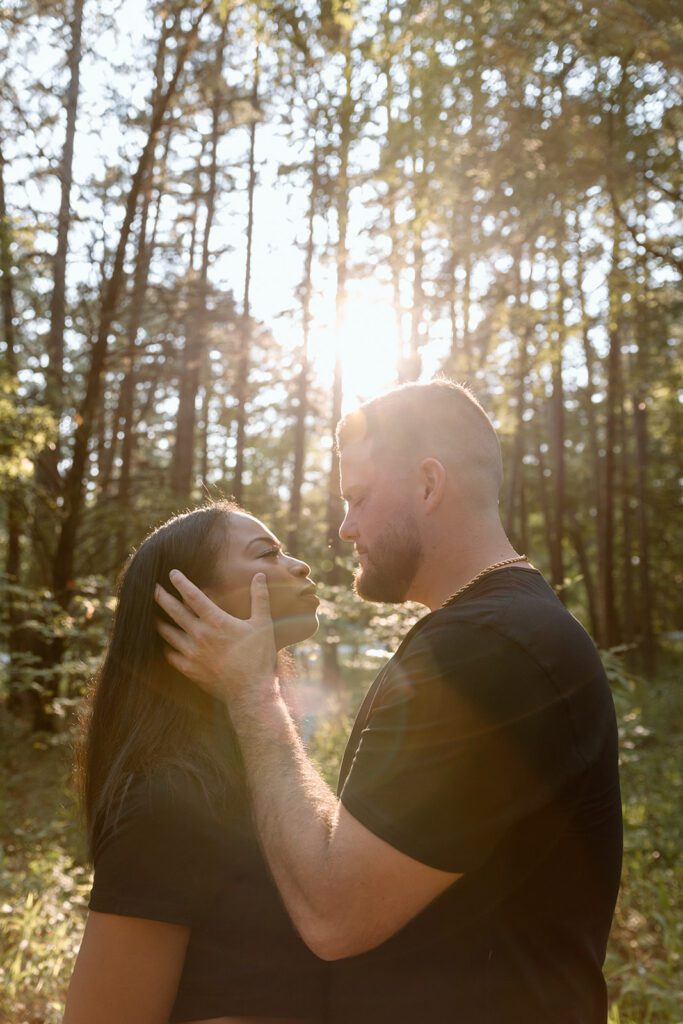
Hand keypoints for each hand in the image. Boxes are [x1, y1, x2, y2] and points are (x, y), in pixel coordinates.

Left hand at [154, 571, 276, 701]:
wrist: (251, 692)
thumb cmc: (259, 657)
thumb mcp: (263, 624)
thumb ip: (260, 598)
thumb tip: (259, 575)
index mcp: (216, 621)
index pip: (193, 596)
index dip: (181, 583)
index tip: (172, 573)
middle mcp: (200, 635)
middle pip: (175, 612)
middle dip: (162, 598)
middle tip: (152, 588)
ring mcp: (192, 653)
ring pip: (168, 633)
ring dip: (159, 622)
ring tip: (152, 615)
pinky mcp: (190, 669)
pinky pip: (171, 656)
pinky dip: (165, 647)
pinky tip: (164, 644)